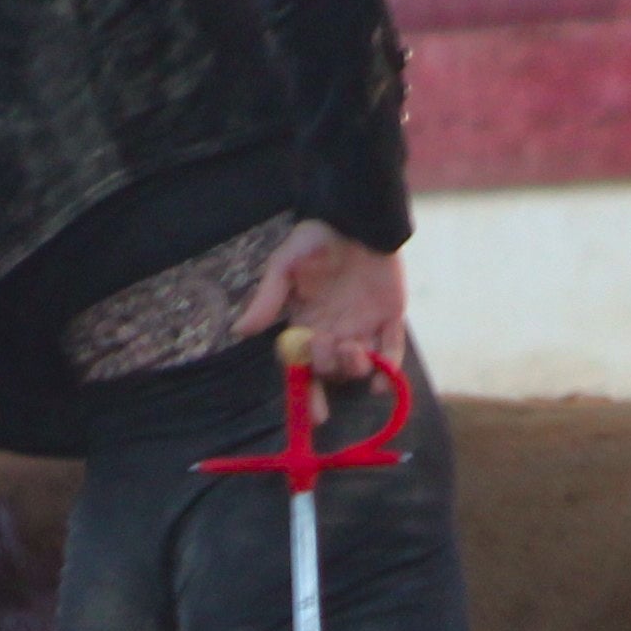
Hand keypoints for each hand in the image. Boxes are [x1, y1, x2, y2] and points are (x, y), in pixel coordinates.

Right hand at [232, 220, 406, 383]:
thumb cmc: (314, 239)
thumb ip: (266, 300)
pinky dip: (389, 369)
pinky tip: (384, 382)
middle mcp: (332, 331)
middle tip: (332, 346)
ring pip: (359, 365)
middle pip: (331, 370)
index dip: (308, 394)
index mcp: (305, 324)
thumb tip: (240, 330)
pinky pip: (391, 350)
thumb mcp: (283, 266)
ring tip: (354, 350)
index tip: (315, 415)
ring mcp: (362, 326)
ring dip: (355, 367)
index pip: (303, 368)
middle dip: (331, 368)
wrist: (354, 215)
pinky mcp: (389, 317)